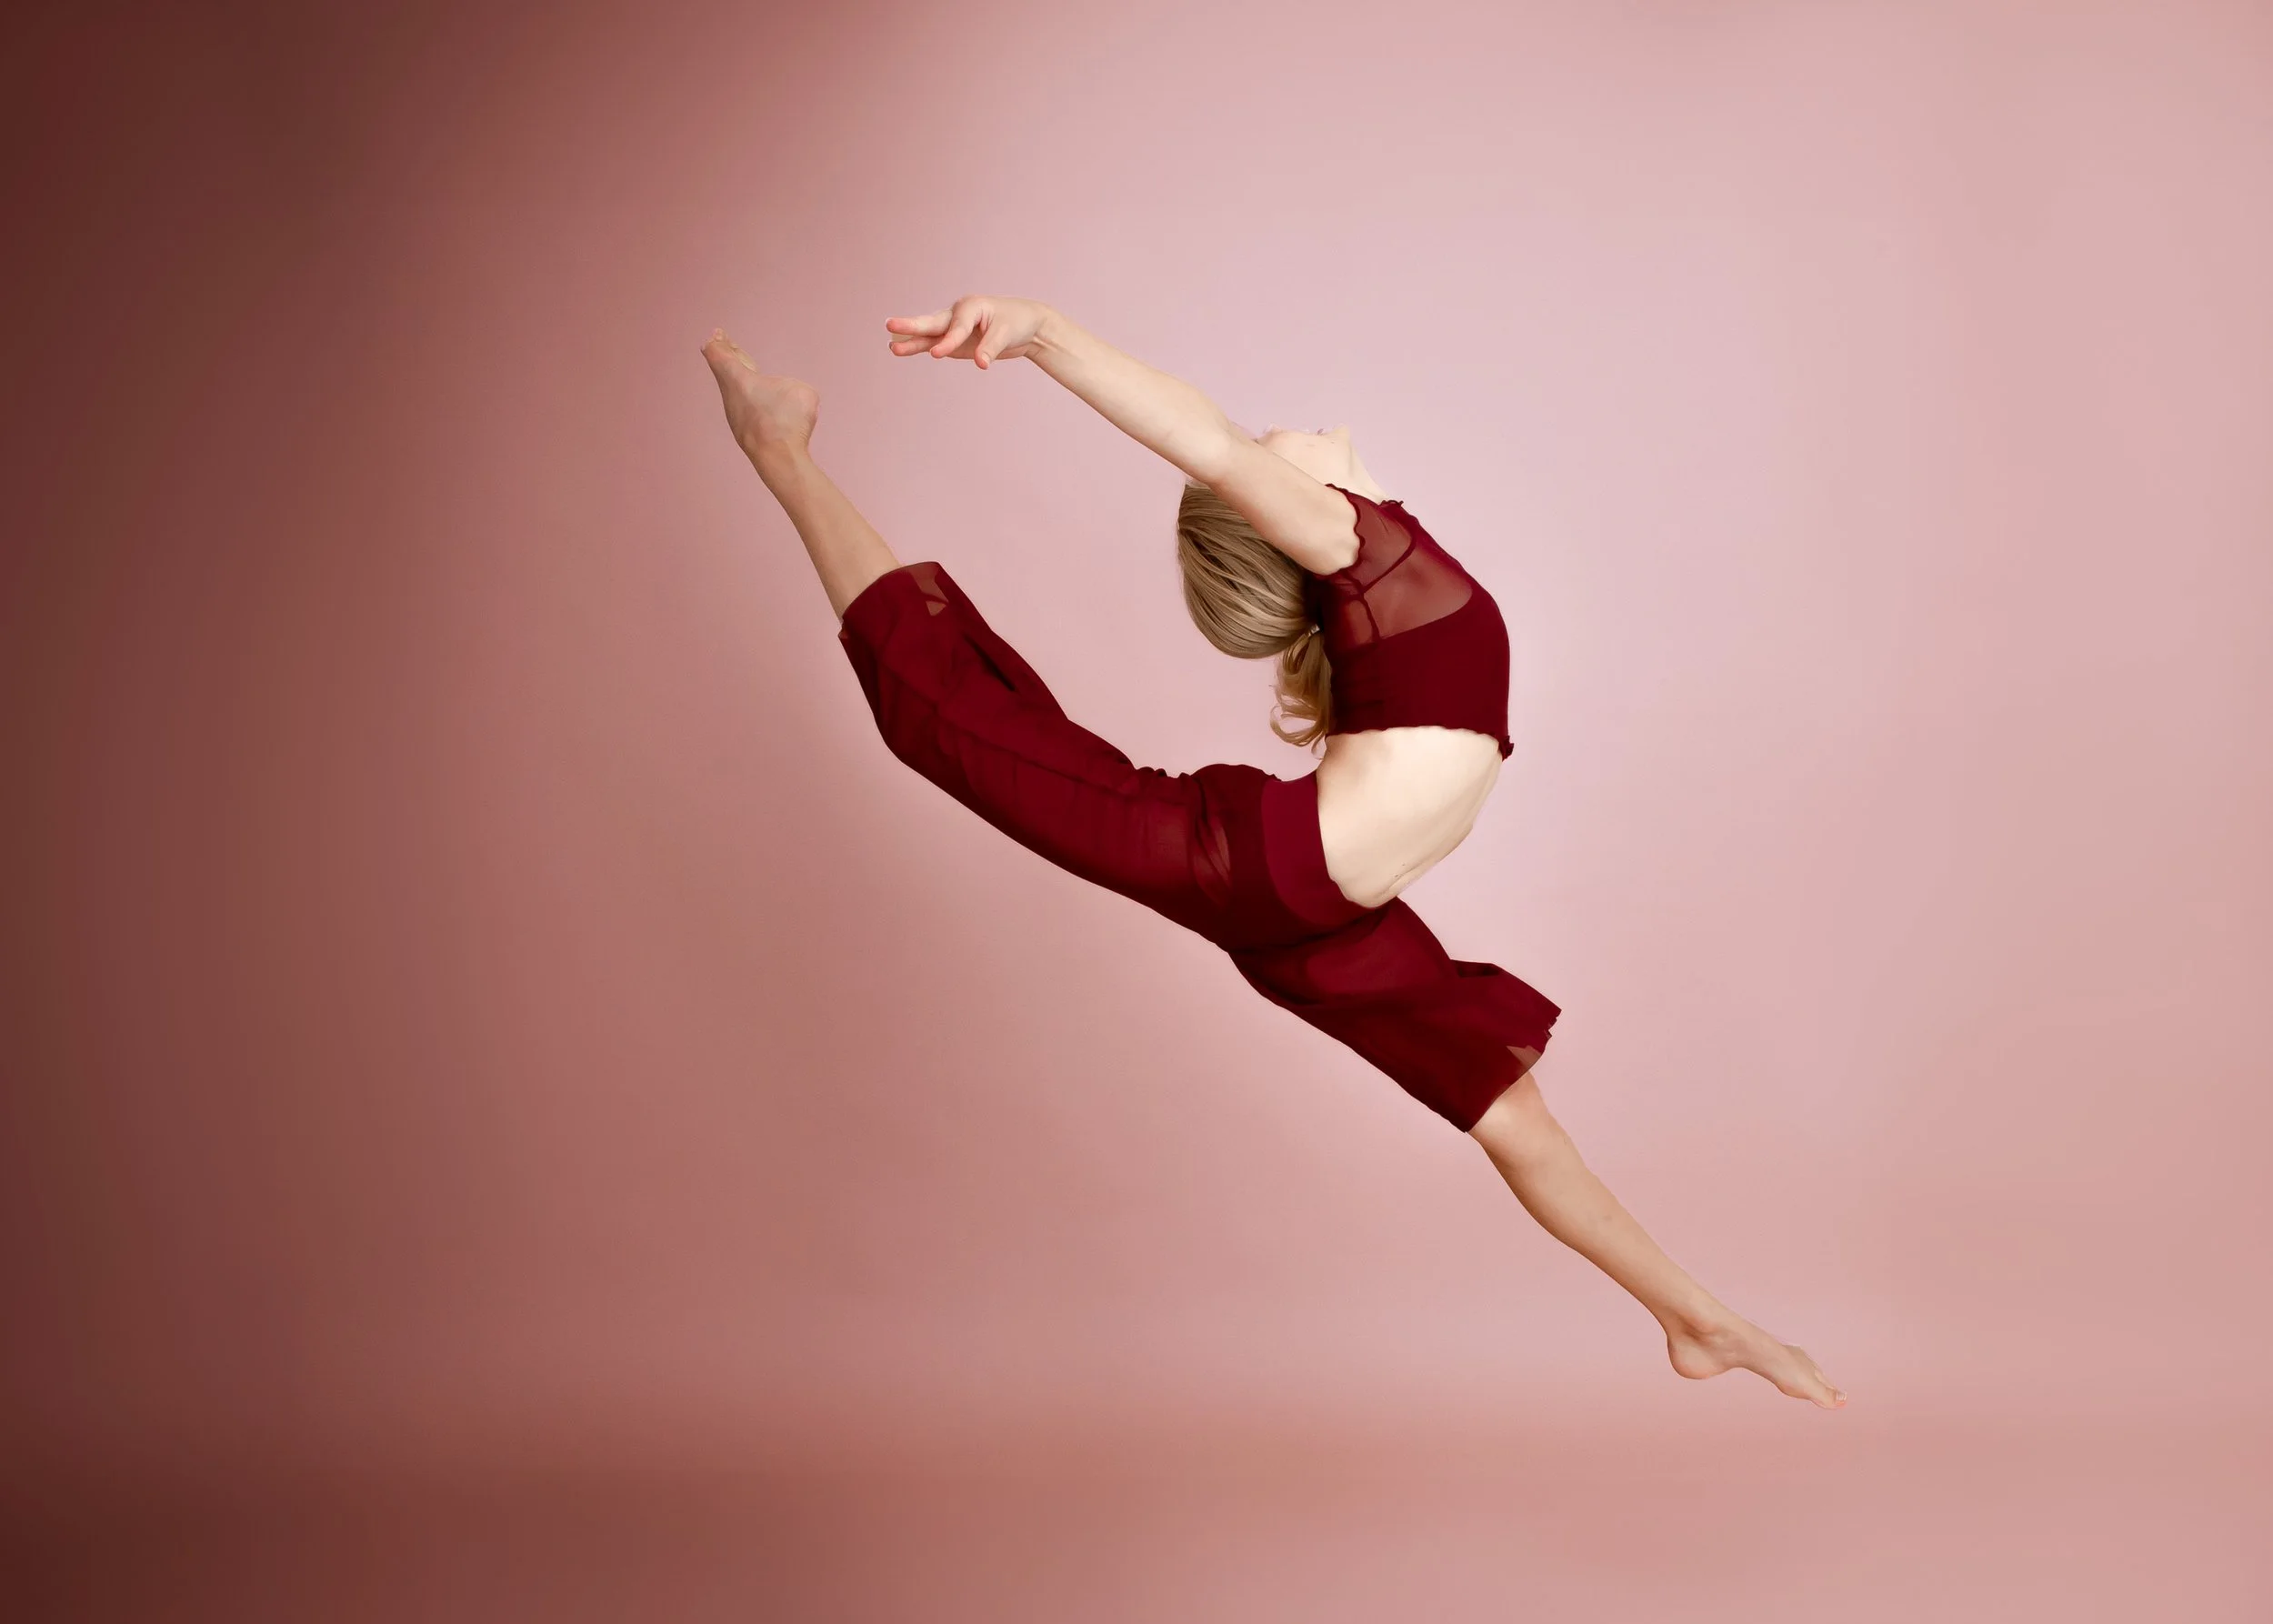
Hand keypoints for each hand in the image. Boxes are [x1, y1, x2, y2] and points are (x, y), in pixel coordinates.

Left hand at [702, 328, 817, 456]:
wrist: (779, 458)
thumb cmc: (787, 419)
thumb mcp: (802, 390)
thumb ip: (794, 388)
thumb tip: (788, 400)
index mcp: (737, 378)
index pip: (719, 355)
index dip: (719, 343)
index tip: (717, 334)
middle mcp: (731, 397)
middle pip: (724, 371)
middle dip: (727, 356)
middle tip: (723, 344)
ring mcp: (736, 417)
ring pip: (736, 392)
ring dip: (741, 381)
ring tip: (747, 372)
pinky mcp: (745, 433)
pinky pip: (747, 410)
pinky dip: (752, 402)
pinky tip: (765, 407)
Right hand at [884, 295, 1051, 369]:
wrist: (1025, 324)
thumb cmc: (1016, 322)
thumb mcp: (1007, 333)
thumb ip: (990, 348)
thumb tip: (980, 364)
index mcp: (970, 306)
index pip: (957, 327)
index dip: (948, 341)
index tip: (938, 354)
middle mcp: (957, 314)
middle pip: (932, 322)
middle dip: (912, 326)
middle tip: (890, 325)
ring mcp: (953, 327)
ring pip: (929, 334)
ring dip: (911, 340)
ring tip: (892, 347)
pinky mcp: (953, 341)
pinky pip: (933, 344)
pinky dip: (919, 347)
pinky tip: (901, 349)